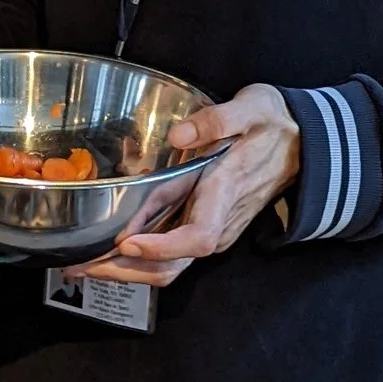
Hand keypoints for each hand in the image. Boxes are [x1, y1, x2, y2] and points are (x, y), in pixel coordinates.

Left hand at [59, 83, 300, 288]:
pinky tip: (105, 254)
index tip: (127, 242)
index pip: (197, 236)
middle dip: (125, 271)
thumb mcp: (252, 109)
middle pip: (173, 265)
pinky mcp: (204, 229)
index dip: (162, 246)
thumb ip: (218, 120)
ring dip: (125, 272)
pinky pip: (170, 258)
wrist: (303, 144)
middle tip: (80, 266)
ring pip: (169, 267)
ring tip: (81, 267)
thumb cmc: (273, 126)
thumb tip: (180, 133)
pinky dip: (136, 262)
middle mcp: (218, 222)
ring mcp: (211, 230)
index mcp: (225, 194)